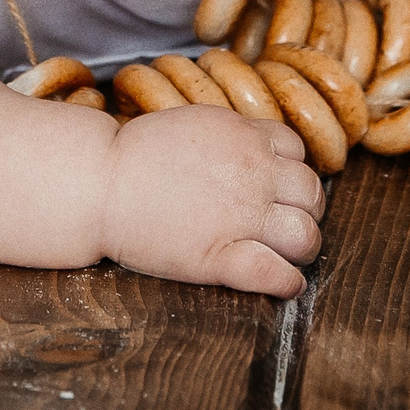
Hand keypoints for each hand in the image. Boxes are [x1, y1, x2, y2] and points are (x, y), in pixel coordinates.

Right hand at [96, 105, 322, 295]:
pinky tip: (284, 283)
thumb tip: (250, 148)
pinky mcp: (223, 258)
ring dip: (304, 246)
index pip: (296, 151)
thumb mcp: (192, 125)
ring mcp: (241, 217)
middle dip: (306, 209)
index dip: (291, 171)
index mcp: (242, 137)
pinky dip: (288, 283)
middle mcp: (251, 174)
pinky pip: (277, 275)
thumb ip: (229, 136)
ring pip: (306, 235)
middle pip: (311, 193)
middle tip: (286, 222)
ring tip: (288, 253)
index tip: (278, 187)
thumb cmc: (133, 156)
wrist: (98, 183)